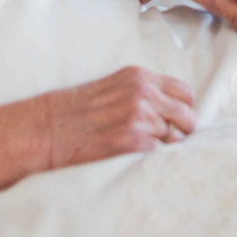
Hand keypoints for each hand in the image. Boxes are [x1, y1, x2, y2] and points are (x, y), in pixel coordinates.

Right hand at [36, 66, 195, 170]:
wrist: (48, 129)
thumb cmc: (78, 111)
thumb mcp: (114, 87)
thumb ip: (144, 92)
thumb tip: (173, 110)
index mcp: (140, 77)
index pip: (185, 92)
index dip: (183, 109)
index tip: (177, 120)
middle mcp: (143, 94)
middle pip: (187, 116)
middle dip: (182, 130)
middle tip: (169, 140)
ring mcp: (139, 118)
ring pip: (174, 138)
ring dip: (164, 147)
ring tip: (142, 149)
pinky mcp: (133, 143)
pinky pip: (160, 154)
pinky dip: (152, 159)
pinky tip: (135, 158)